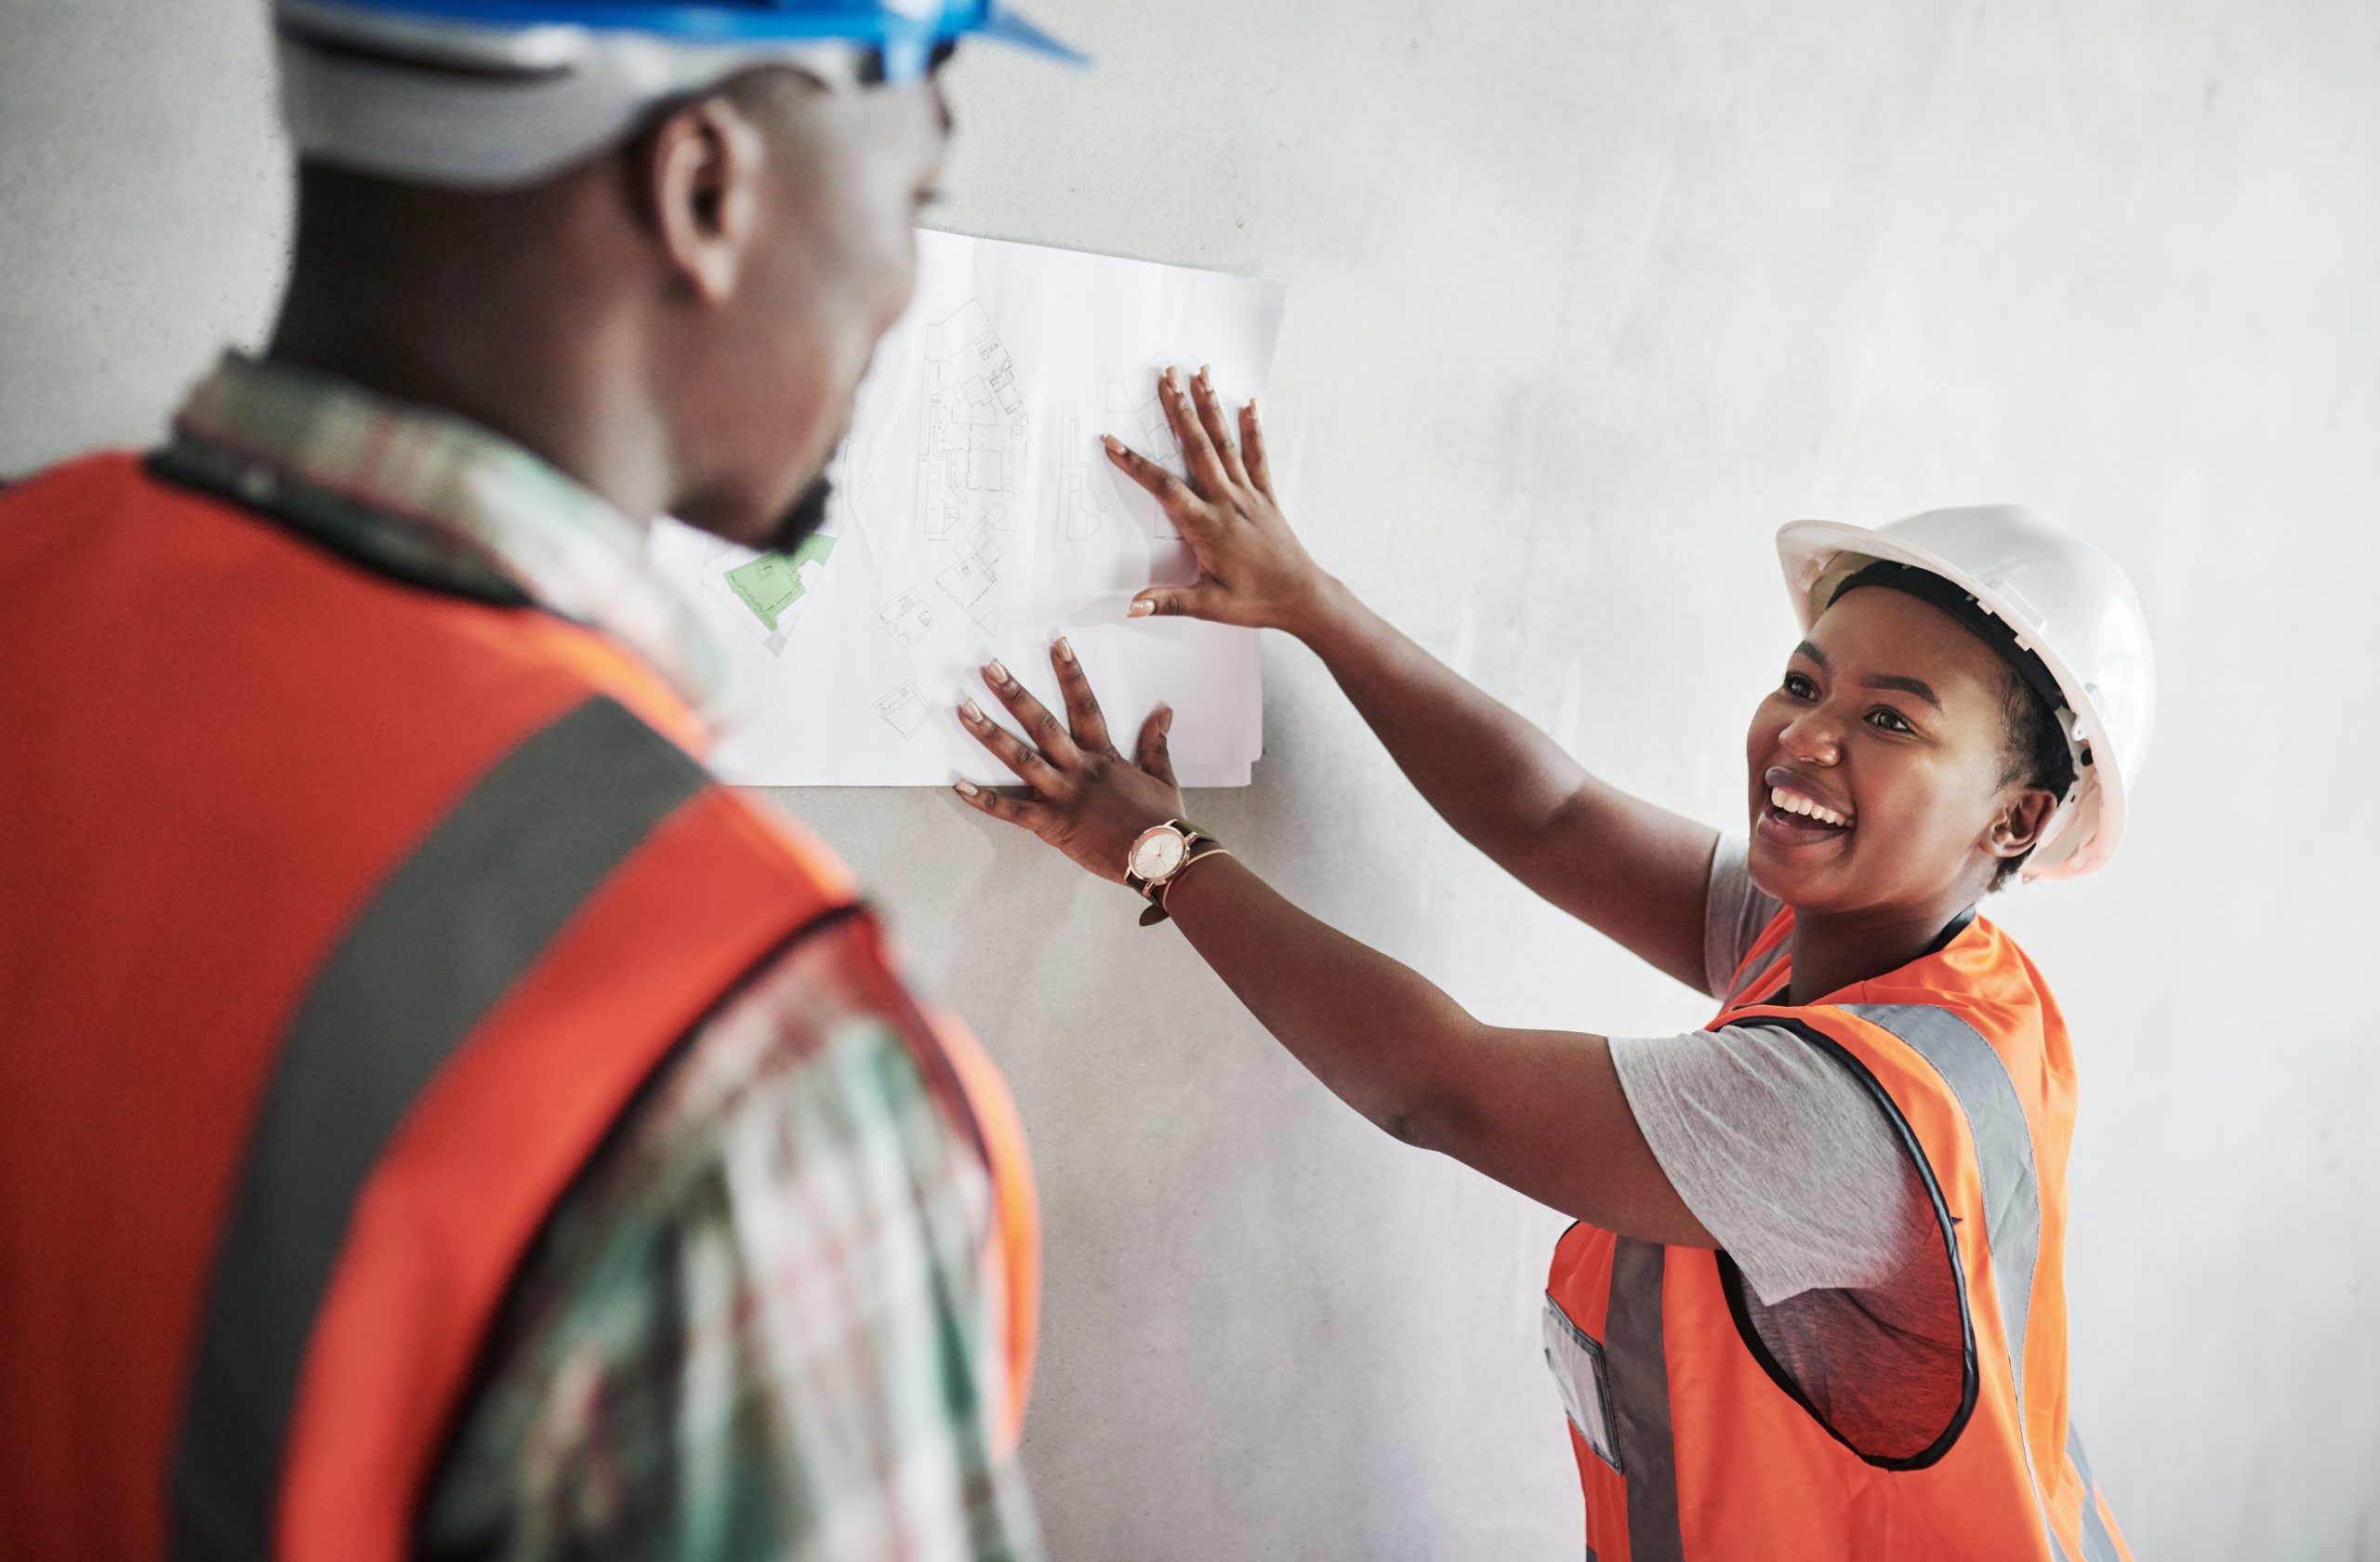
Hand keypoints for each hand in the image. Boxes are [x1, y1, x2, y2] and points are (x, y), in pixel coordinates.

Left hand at [953, 638, 1187, 884]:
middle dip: (1014, 694)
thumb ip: (1157, 743)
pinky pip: (1012, 811)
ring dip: (990, 734)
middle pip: (1042, 724)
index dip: (1071, 673)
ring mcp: (1063, 796)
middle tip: (989, 668)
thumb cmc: (1162, 823)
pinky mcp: (1052, 825)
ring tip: (965, 709)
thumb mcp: (1163, 778)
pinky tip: (959, 786)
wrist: (1161, 859)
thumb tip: (1163, 711)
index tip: (1057, 644)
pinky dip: (984, 800)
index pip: (1085, 705)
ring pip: (1021, 759)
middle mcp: (1079, 769)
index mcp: (1104, 757)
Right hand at [1105, 365, 1332, 633]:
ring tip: (1199, 373)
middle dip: (1179, 410)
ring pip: (1225, 444)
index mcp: (1207, 526)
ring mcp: (1248, 495)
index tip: (1111, 441)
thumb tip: (1131, 605)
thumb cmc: (1256, 602)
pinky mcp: (1265, 496)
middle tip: (1165, 375)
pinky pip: (1258, 456)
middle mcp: (1227, 502)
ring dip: (1211, 407)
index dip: (1135, 464)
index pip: (1164, 487)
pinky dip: (1254, 428)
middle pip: (1197, 447)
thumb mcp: (1209, 606)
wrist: (1302, 597)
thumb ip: (1169, 602)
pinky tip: (1250, 403)